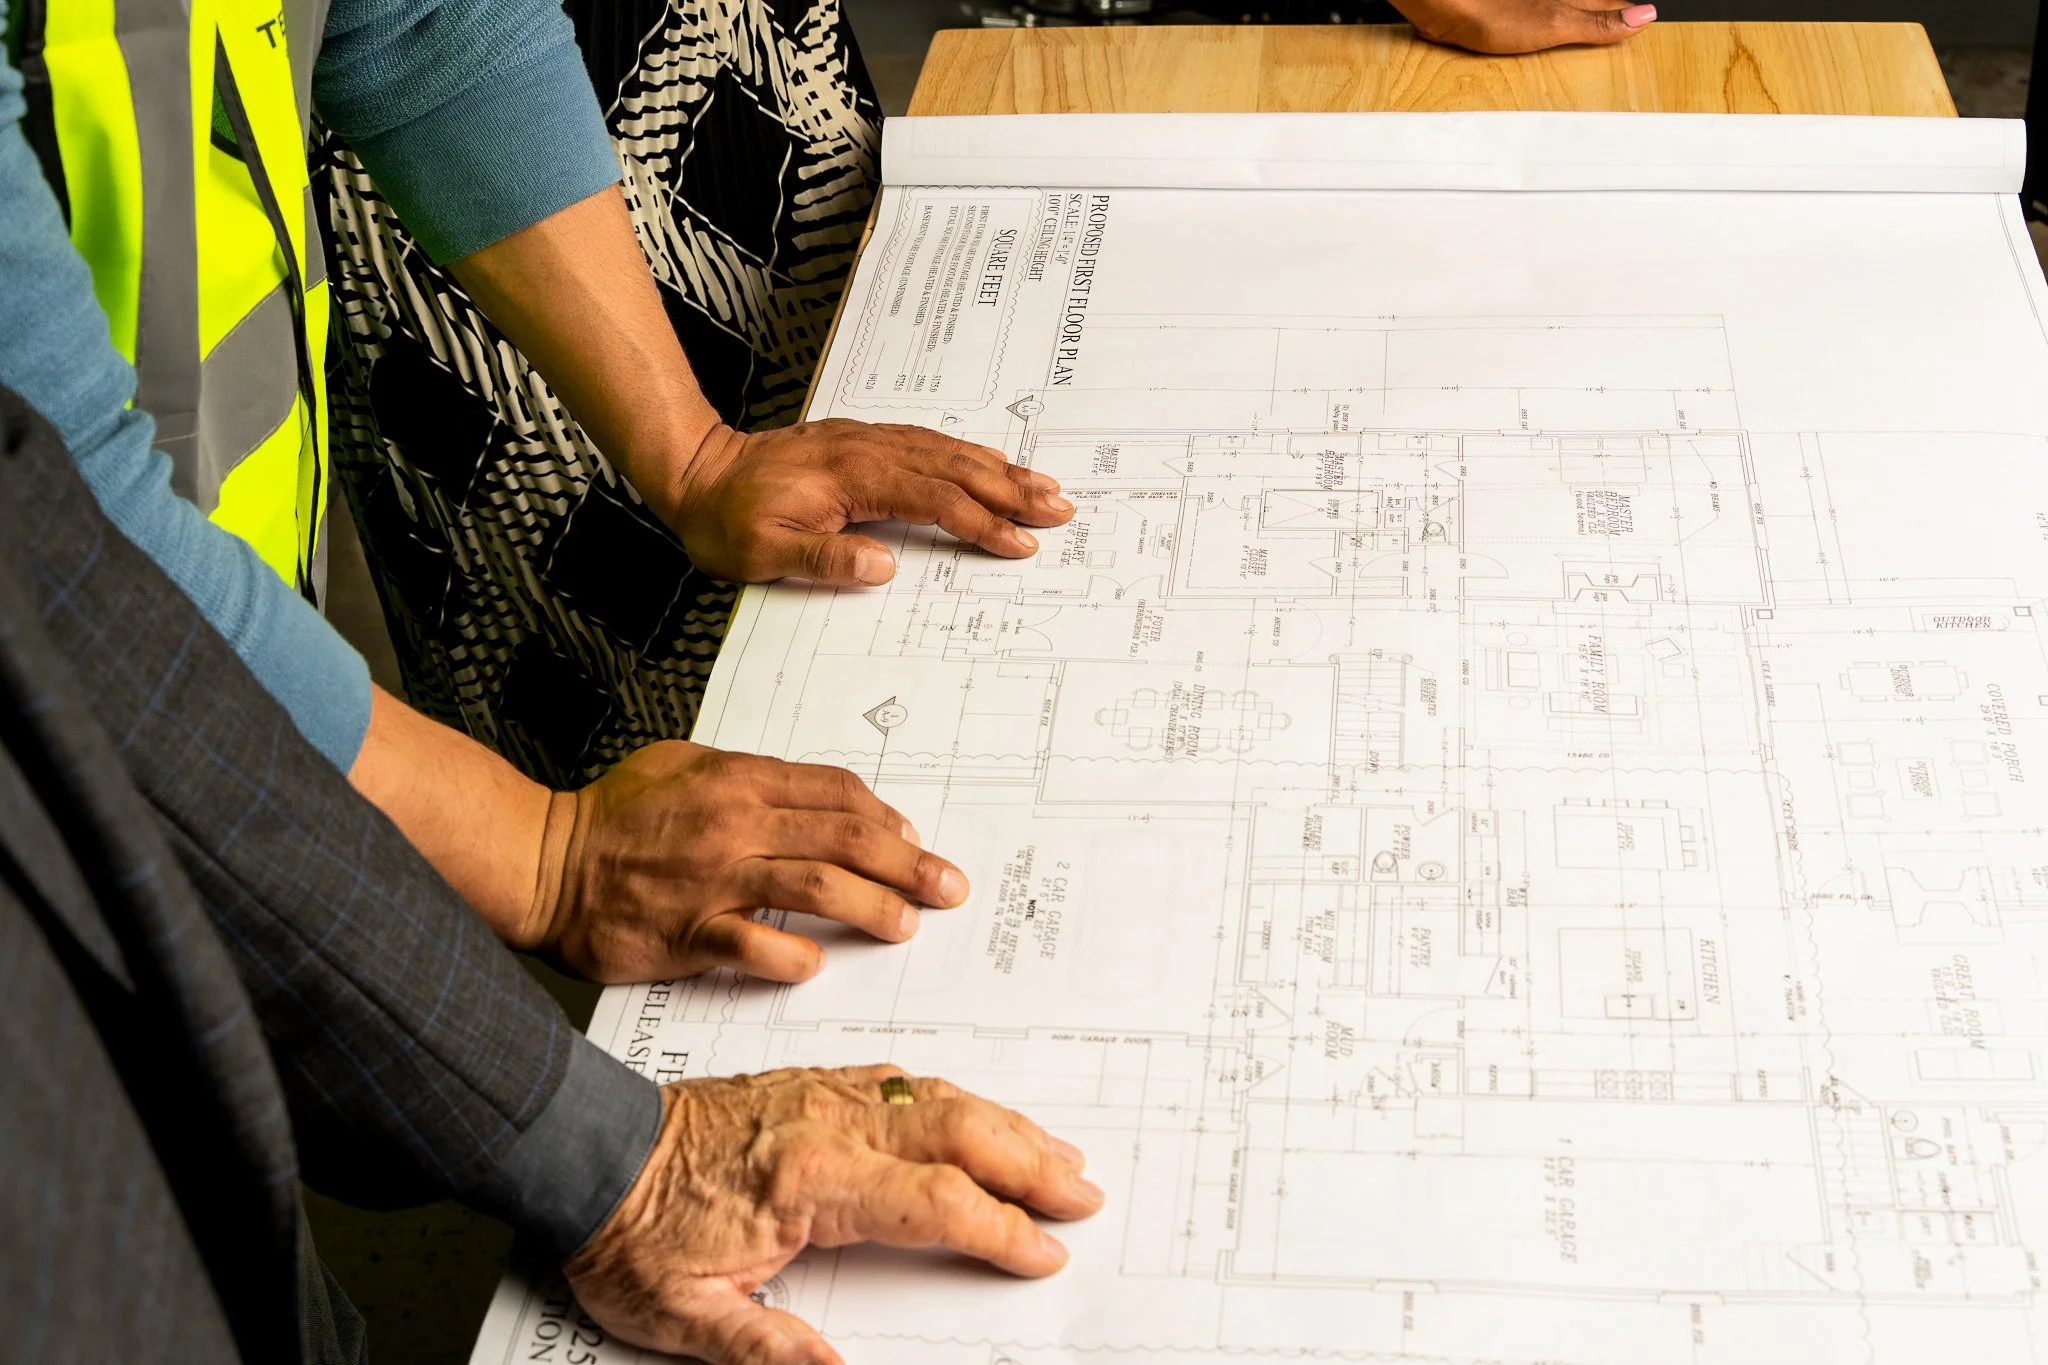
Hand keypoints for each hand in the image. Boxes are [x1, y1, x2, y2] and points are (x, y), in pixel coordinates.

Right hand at [520, 742, 970, 982]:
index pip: (837, 793)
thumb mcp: (684, 765)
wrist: (542, 861)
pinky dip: (794, 957)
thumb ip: (750, 777)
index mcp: (737, 779)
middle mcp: (734, 825)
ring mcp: (713, 880)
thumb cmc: (612, 816)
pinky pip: (756, 946)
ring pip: (817, 888)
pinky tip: (818, 966)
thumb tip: (816, 797)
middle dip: (908, 864)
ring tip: (906, 925)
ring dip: (873, 907)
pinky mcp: (688, 932)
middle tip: (947, 887)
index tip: (913, 840)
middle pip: (845, 839)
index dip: (886, 818)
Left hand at [565, 1066, 1103, 1364]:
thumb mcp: (685, 1314)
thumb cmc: (626, 1230)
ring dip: (1005, 1125)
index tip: (1042, 1254)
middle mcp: (829, 1124)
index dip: (999, 1230)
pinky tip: (977, 1114)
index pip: (934, 1203)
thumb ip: (766, 1349)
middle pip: (957, 1134)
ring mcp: (823, 1097)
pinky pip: (903, 1082)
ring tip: (1055, 1153)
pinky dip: (956, 1099)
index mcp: (810, 1179)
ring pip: (938, 1100)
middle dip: (1029, 1165)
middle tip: (1082, 1192)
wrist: (583, 1148)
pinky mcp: (811, 1085)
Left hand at [663, 420, 1074, 586]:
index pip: (934, 500)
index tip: (1018, 543)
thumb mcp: (764, 552)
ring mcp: (868, 441)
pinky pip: (929, 444)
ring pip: (948, 451)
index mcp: (852, 476)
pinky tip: (991, 465)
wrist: (697, 471)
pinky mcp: (863, 441)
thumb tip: (883, 567)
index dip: (981, 523)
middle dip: (1012, 489)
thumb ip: (825, 559)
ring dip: (999, 469)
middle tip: (1060, 508)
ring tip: (1043, 486)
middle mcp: (868, 450)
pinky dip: (968, 455)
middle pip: (955, 468)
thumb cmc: (727, 517)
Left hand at [1391, 0, 1654, 53]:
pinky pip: (1540, 12)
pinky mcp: (1512, 6)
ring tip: (1598, 21)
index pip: (1611, 5)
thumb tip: (1643, 17)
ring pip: (1567, 8)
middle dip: (1607, 13)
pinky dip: (1551, 21)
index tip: (1644, 21)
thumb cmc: (1492, 12)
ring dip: (1583, 16)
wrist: (1447, 4)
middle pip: (1590, 4)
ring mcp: (1533, 2)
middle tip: (1626, 21)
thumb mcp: (1555, 24)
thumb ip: (1598, 23)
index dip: (1626, 14)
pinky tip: (1546, 27)